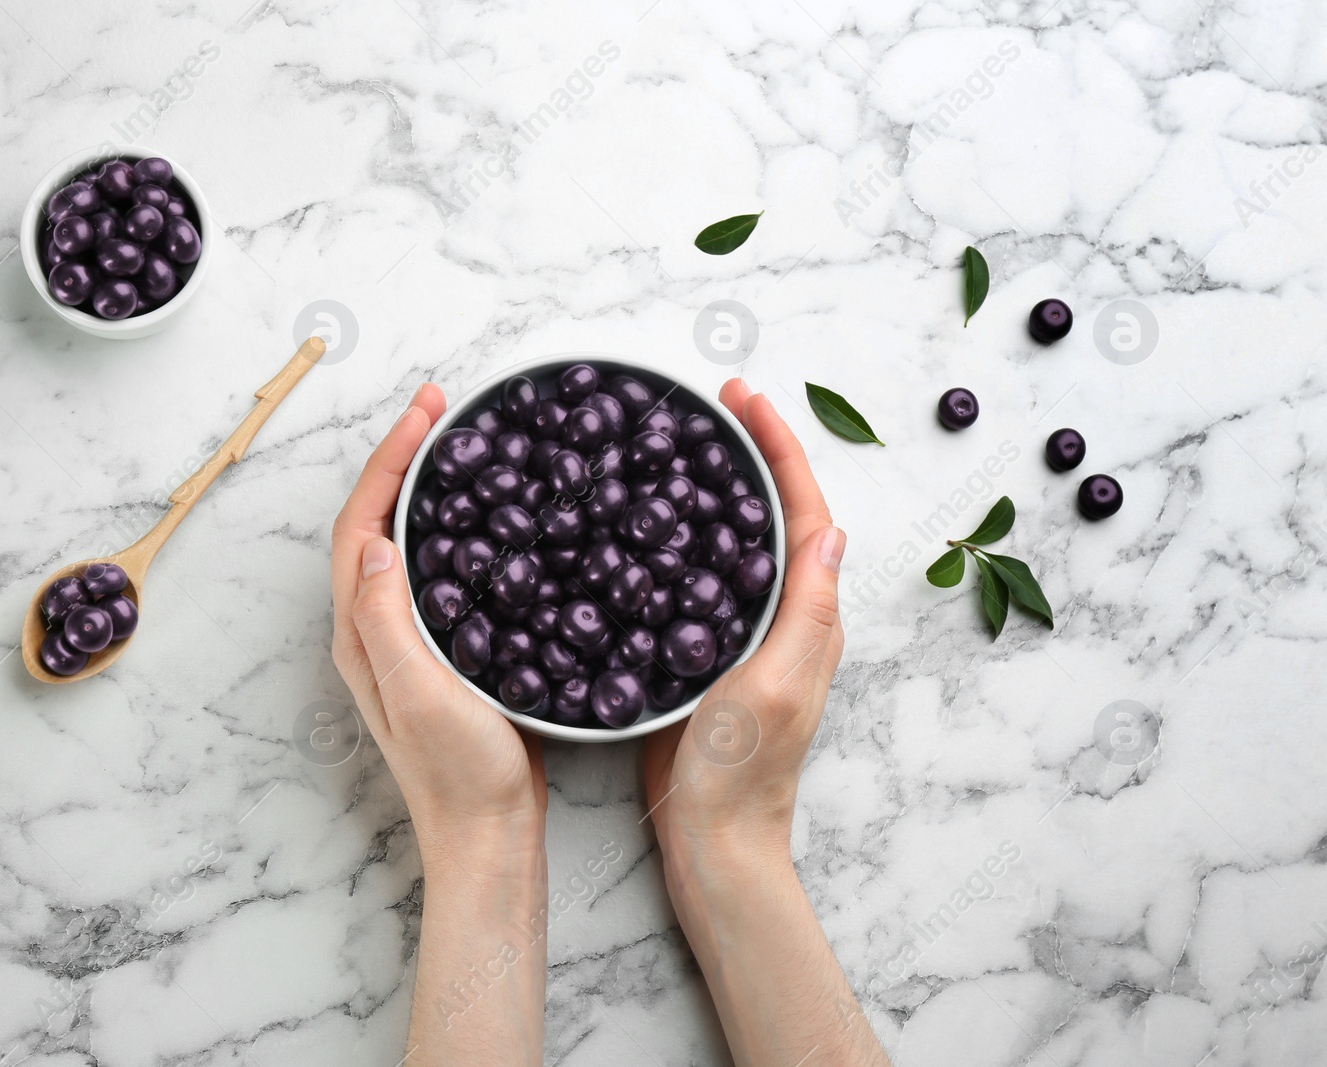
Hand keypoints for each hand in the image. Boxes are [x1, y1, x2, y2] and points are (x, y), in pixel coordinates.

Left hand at [329, 384, 546, 860]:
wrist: (488, 834)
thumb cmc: (456, 772)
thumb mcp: (416, 690)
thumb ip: (388, 618)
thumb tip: (375, 542)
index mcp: (360, 631)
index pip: (362, 525)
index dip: (387, 462)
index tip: (425, 414)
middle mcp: (376, 628)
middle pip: (377, 522)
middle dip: (403, 458)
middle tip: (443, 409)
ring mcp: (409, 640)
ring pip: (409, 542)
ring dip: (427, 487)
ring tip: (463, 445)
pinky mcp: (445, 652)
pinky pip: (443, 571)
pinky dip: (458, 529)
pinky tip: (493, 520)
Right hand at [643, 378, 845, 865]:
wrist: (711, 845)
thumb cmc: (743, 776)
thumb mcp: (777, 688)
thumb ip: (806, 614)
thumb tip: (830, 528)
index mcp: (807, 617)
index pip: (802, 511)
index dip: (778, 447)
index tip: (743, 397)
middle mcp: (781, 618)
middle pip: (772, 514)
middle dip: (749, 451)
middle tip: (708, 403)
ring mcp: (741, 636)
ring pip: (733, 542)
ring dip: (716, 487)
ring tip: (677, 442)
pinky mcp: (701, 656)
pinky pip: (696, 580)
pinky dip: (679, 538)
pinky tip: (642, 526)